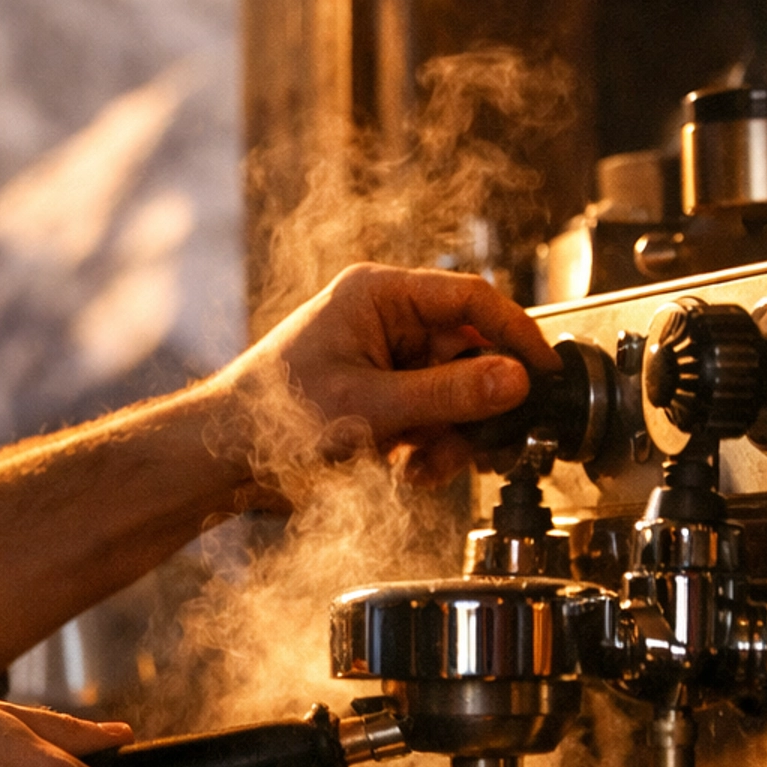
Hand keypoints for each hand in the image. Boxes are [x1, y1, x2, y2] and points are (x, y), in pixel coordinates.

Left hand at [218, 262, 561, 486]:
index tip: (543, 372)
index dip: (515, 334)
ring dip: (450, 437)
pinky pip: (431, 420)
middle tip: (482, 441)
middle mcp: (385, 323)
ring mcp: (384, 364)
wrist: (223, 461)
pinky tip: (406, 470)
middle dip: (474, 406)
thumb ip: (449, 395)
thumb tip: (515, 381)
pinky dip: (429, 450)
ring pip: (454, 396)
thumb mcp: (372, 408)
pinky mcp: (382, 402)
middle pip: (469, 354)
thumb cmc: (273, 416)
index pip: (471, 299)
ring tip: (421, 463)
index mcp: (379, 297)